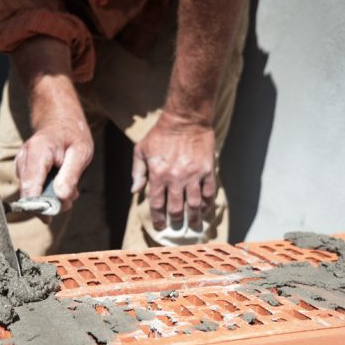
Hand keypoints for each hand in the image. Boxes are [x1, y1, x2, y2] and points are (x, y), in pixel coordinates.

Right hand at [15, 114, 92, 214]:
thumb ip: (71, 176)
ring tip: (69, 185)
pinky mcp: (22, 170)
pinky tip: (60, 182)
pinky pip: (33, 188)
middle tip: (72, 196)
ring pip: (31, 193)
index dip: (38, 206)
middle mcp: (24, 158)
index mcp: (38, 151)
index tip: (49, 217)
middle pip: (29, 193)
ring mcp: (21, 163)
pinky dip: (47, 191)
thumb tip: (61, 198)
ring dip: (51, 196)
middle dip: (50, 202)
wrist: (61, 120)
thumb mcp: (81, 153)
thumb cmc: (73, 135)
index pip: (30, 187)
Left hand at [131, 111, 215, 230]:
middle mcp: (176, 178)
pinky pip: (209, 193)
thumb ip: (137, 172)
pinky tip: (204, 209)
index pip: (157, 205)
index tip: (160, 226)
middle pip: (176, 209)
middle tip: (176, 225)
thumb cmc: (160, 134)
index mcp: (158, 175)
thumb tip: (135, 192)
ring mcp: (194, 175)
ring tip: (193, 225)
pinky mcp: (207, 170)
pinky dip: (207, 204)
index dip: (158, 219)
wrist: (185, 119)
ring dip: (193, 217)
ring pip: (194, 205)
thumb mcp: (141, 150)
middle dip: (175, 221)